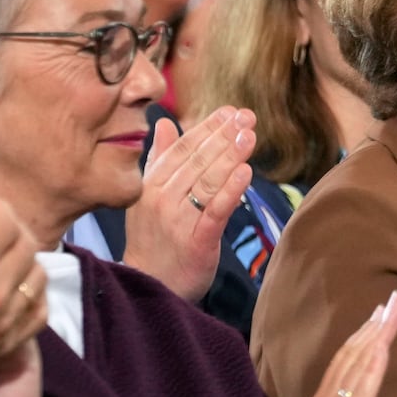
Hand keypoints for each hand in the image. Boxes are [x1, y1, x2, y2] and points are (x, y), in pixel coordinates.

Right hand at [122, 107, 255, 302]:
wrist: (146, 285)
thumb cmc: (152, 240)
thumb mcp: (148, 196)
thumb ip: (158, 160)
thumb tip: (163, 124)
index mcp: (151, 184)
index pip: (182, 149)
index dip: (208, 127)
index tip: (230, 111)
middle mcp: (162, 198)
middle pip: (198, 160)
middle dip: (224, 135)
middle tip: (247, 115)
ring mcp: (178, 219)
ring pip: (207, 181)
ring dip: (230, 155)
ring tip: (249, 134)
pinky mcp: (196, 241)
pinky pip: (215, 211)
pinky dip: (231, 190)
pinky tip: (247, 172)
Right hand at [230, 292, 396, 396]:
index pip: (344, 367)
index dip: (362, 340)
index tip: (378, 317)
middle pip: (350, 356)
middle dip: (372, 326)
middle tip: (392, 299)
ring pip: (355, 365)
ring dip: (374, 334)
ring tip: (392, 309)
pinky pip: (359, 391)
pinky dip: (370, 364)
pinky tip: (383, 347)